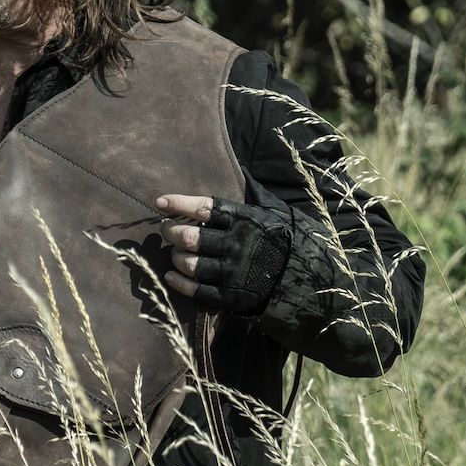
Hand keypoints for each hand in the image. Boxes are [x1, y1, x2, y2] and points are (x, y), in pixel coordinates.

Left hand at [154, 193, 293, 315]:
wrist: (305, 278)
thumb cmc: (286, 239)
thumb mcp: (275, 211)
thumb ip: (254, 193)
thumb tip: (241, 169)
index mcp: (244, 220)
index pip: (204, 208)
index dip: (179, 204)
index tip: (160, 202)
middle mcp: (235, 245)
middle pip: (189, 237)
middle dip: (170, 232)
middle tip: (165, 229)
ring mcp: (232, 272)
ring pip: (189, 263)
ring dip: (175, 257)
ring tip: (174, 252)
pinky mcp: (231, 295)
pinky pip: (196, 289)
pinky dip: (179, 282)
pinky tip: (171, 276)